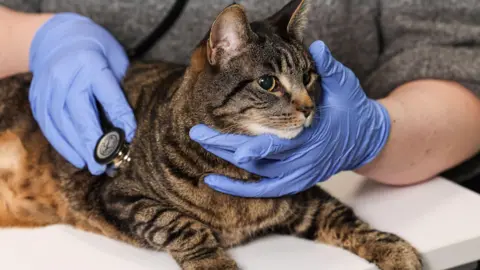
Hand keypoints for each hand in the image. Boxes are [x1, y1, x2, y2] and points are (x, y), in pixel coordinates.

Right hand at [29, 13, 135, 174]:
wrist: (56, 36)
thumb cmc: (95, 49)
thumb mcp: (115, 59)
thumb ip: (119, 88)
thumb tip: (127, 125)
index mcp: (90, 63)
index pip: (108, 96)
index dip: (120, 118)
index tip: (129, 138)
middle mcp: (65, 75)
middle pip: (79, 113)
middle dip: (93, 143)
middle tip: (104, 165)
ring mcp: (47, 86)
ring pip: (60, 123)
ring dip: (76, 148)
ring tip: (92, 166)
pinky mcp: (37, 97)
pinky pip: (48, 125)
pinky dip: (61, 144)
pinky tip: (75, 157)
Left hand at [189, 40, 390, 196]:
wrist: (364, 139)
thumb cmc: (350, 108)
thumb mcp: (343, 84)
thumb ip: (328, 67)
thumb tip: (315, 46)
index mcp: (312, 135)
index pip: (276, 142)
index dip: (249, 142)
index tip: (224, 137)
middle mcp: (302, 160)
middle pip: (257, 158)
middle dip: (225, 145)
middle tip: (197, 132)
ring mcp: (297, 175)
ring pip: (254, 173)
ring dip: (226, 160)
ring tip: (201, 144)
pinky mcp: (292, 182)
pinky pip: (261, 190)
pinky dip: (236, 188)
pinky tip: (213, 181)